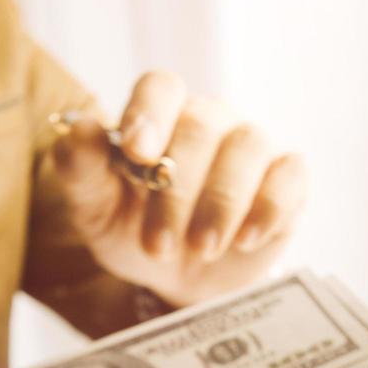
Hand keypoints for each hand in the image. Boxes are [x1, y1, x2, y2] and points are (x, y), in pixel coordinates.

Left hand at [50, 70, 306, 306]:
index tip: (139, 153)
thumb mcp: (97, 210)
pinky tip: (246, 239)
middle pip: (201, 124)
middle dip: (177, 190)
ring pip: (248, 145)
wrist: (180, 280)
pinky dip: (269, 207)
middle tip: (158, 244)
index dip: (149, 113)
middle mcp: (210, 121)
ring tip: (201, 249)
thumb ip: (82, 169)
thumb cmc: (136, 233)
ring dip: (221, 202)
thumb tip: (79, 128)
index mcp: (161, 116)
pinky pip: (289, 175)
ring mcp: (251, 146)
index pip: (161, 87)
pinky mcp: (286, 178)